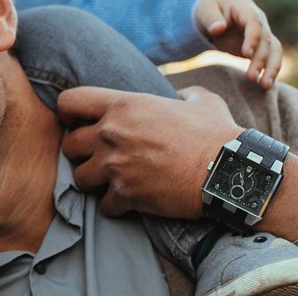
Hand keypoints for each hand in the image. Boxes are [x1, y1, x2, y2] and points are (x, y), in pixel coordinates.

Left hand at [58, 85, 242, 218]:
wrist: (228, 171)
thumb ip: (184, 93)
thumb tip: (181, 94)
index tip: (79, 122)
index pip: (69, 102)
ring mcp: (116, 166)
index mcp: (123, 105)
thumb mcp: (201, 101)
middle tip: (101, 156)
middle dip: (82, 152)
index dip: (69, 112)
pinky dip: (115, 205)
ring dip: (94, 180)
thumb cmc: (216, 133)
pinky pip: (104, 205)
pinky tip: (130, 201)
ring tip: (113, 180)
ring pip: (80, 178)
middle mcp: (111, 134)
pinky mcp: (126, 195)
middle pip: (69, 145)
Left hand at [195, 0, 281, 88]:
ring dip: (271, 68)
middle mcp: (259, 20)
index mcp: (245, 8)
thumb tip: (217, 28)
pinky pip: (271, 58)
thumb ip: (210, 19)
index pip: (254, 23)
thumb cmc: (208, 11)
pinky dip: (270, 71)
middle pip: (265, 40)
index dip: (252, 38)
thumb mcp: (204, 12)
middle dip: (260, 59)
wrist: (215, 15)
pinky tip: (266, 85)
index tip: (246, 54)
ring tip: (265, 86)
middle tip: (251, 77)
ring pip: (274, 50)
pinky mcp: (261, 47)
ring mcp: (263, 33)